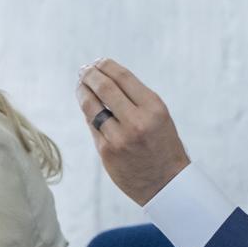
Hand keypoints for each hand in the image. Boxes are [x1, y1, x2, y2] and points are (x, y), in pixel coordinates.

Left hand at [77, 58, 190, 204]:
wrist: (167, 184)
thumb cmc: (163, 147)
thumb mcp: (159, 117)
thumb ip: (136, 99)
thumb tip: (105, 78)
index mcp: (154, 108)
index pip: (123, 77)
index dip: (106, 66)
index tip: (98, 62)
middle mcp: (136, 121)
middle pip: (104, 87)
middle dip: (90, 75)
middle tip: (84, 70)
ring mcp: (119, 137)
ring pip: (92, 106)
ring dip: (83, 91)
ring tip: (80, 84)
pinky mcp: (106, 151)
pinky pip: (92, 126)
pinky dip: (89, 113)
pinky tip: (88, 107)